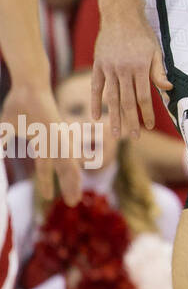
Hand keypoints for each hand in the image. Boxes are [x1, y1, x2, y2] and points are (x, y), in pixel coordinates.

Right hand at [1, 82, 81, 205]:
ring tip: (75, 198)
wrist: (28, 85)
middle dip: (68, 185)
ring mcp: (58, 137)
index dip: (47, 182)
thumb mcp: (4, 128)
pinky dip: (69, 162)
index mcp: (42, 143)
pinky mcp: (58, 131)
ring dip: (72, 181)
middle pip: (62, 169)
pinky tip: (78, 173)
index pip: (46, 168)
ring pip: (67, 163)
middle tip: (73, 202)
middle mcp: (54, 142)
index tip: (47, 196)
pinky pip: (64, 150)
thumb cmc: (19, 104)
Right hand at [91, 17, 170, 138]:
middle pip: (127, 101)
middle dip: (131, 120)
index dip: (147, 112)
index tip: (149, 126)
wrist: (121, 17)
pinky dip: (95, 103)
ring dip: (114, 117)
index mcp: (140, 68)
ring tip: (116, 133)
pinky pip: (95, 88)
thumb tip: (167, 89)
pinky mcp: (98, 66)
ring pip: (111, 98)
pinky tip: (97, 117)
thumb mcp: (156, 51)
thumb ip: (159, 71)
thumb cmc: (142, 34)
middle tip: (134, 137)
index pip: (144, 96)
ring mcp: (108, 69)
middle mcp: (123, 70)